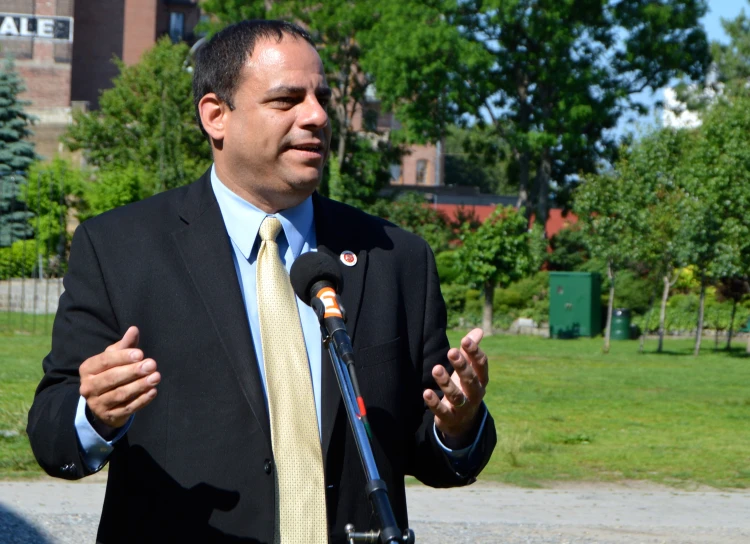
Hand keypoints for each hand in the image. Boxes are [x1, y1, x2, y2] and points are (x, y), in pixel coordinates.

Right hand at [79, 326, 160, 431]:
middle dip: (133, 371)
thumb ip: (125, 345)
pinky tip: (153, 391)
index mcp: (88, 369)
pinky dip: (141, 400)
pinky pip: (127, 408)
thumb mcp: (114, 358)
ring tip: (156, 377)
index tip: (141, 354)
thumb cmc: (111, 372)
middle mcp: (88, 387)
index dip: (123, 357)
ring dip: (139, 386)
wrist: (103, 403)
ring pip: (120, 394)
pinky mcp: (109, 416)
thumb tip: (134, 330)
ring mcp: (97, 404)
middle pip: (112, 378)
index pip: (105, 361)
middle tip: (152, 364)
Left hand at [423, 328, 488, 447]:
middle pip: (470, 380)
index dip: (475, 352)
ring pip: (456, 396)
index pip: (481, 365)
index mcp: (481, 381)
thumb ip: (470, 352)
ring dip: (446, 383)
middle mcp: (475, 395)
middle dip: (461, 366)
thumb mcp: (469, 371)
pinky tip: (426, 392)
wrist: (463, 422)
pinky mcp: (450, 419)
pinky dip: (434, 403)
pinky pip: (442, 412)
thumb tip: (478, 330)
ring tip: (436, 368)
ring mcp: (463, 408)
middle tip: (451, 351)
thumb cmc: (465, 388)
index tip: (464, 340)